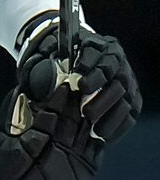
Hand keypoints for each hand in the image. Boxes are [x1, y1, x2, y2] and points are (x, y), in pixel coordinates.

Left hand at [17, 19, 140, 142]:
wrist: (72, 65)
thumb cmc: (58, 62)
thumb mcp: (48, 59)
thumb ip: (46, 68)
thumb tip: (46, 86)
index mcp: (95, 45)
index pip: (96, 54)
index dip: (90, 70)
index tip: (78, 84)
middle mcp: (116, 60)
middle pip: (114, 78)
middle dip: (101, 97)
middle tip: (85, 112)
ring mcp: (126, 79)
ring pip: (124, 97)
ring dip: (110, 114)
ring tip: (96, 130)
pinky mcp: (132, 98)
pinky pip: (130, 112)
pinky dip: (118, 124)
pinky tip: (105, 134)